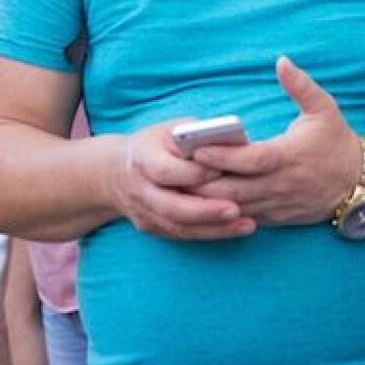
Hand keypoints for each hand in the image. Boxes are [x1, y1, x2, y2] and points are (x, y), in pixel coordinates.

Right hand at [108, 119, 254, 239]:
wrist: (116, 172)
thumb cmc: (156, 144)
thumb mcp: (172, 130)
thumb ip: (197, 135)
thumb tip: (238, 143)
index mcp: (142, 157)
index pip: (165, 171)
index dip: (193, 174)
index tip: (221, 172)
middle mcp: (139, 188)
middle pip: (172, 206)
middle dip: (206, 210)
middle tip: (237, 209)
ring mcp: (144, 212)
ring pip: (179, 227)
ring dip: (215, 228)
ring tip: (247, 225)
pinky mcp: (152, 228)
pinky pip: (182, 235)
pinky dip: (210, 234)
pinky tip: (235, 229)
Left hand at [191, 56, 360, 225]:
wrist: (360, 181)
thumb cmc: (337, 141)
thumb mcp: (324, 108)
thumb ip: (300, 86)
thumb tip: (281, 61)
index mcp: (290, 156)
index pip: (251, 160)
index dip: (222, 156)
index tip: (197, 148)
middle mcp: (282, 184)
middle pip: (235, 190)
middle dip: (204, 183)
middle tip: (175, 172)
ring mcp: (279, 205)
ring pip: (236, 208)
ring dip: (208, 200)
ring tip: (179, 187)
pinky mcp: (278, 218)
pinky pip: (244, 218)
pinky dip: (222, 213)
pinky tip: (200, 204)